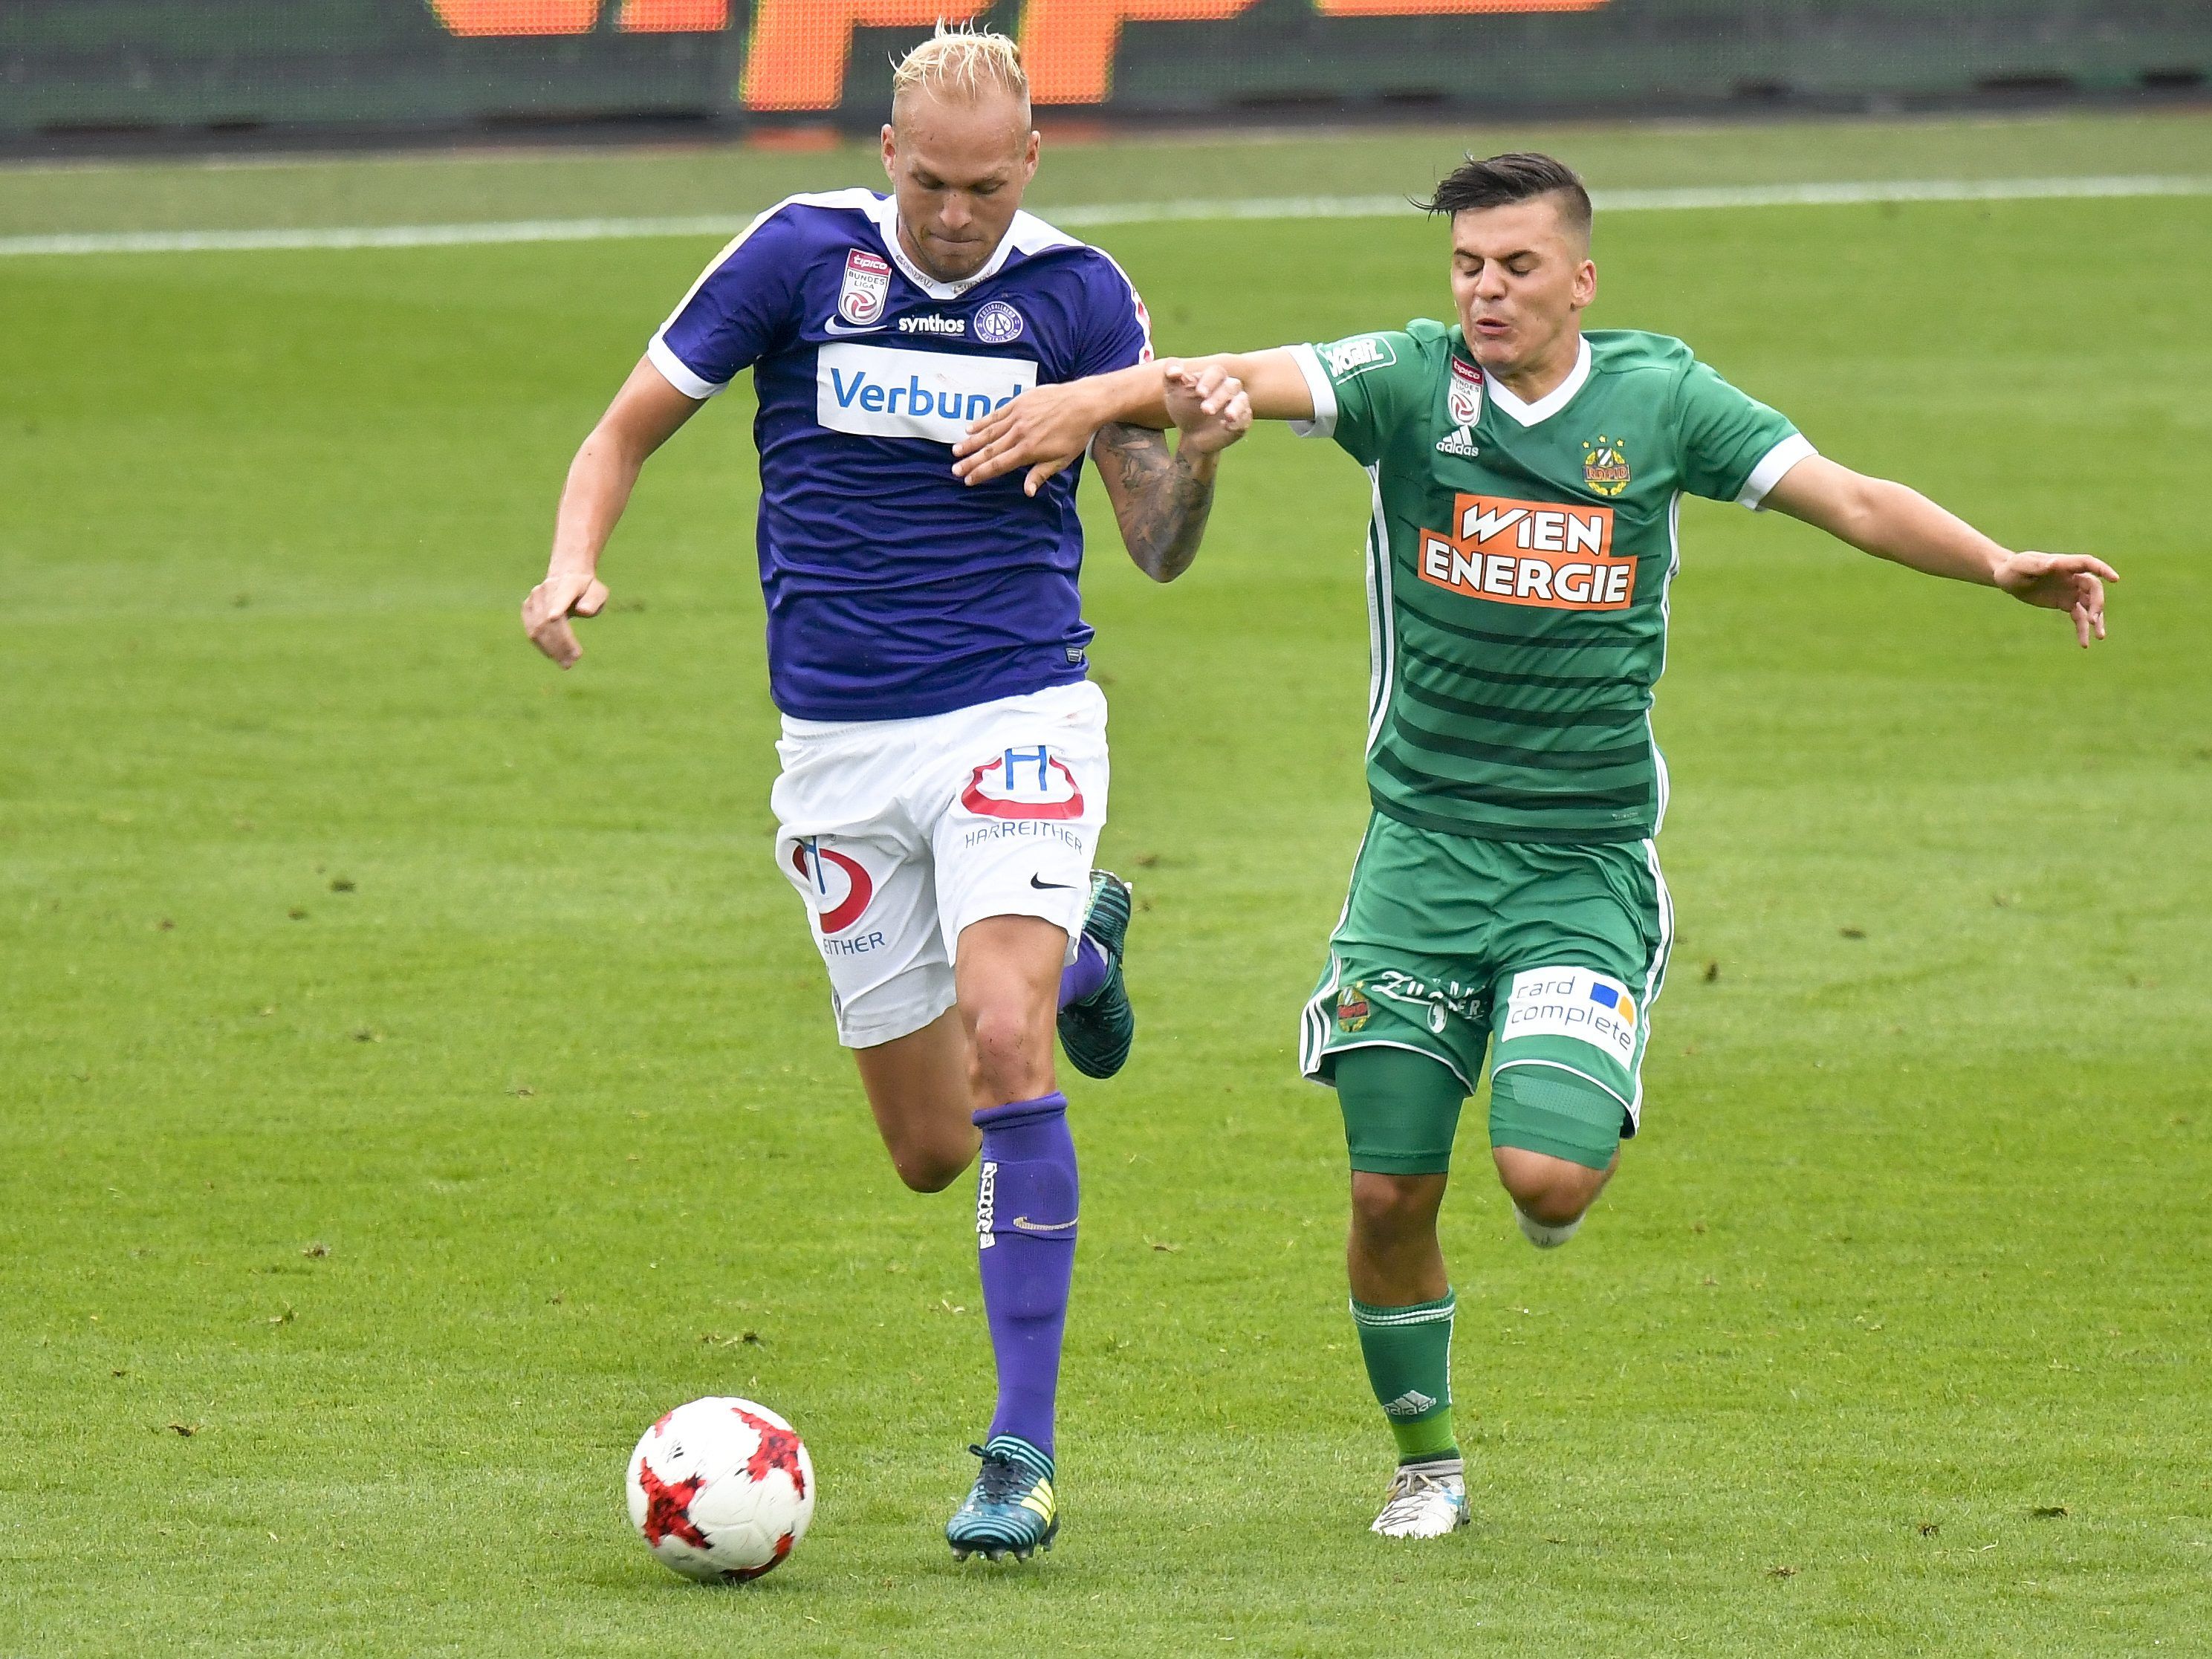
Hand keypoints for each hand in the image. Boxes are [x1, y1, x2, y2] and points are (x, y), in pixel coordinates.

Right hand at [522, 568, 609, 667]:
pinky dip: (542, 645)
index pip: (561, 595)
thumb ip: (594, 601)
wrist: (567, 575)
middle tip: (572, 662)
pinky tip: (553, 655)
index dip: (557, 606)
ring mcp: (535, 598)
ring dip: (551, 648)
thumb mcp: (598, 592)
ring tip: (566, 664)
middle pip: (549, 619)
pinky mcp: (527, 607)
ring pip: (538, 627)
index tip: (554, 617)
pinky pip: (532, 630)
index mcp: (568, 583)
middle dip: (560, 642)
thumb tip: (584, 611)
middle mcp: (547, 589)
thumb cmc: (587, 589)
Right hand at [953, 378, 1117, 496]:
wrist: (1084, 403)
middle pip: (989, 450)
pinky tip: (970, 428)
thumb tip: (1026, 492)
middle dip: (970, 461)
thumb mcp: (1062, 460)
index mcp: (1028, 450)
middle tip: (955, 469)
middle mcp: (1018, 434)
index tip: (968, 480)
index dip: (981, 473)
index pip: (999, 465)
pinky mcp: (1019, 402)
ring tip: (956, 450)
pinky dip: (982, 422)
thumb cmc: (1075, 434)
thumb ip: (1040, 474)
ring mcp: (1017, 416)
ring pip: (988, 432)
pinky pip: (996, 414)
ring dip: (971, 442)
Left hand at [1165, 362, 1250, 456]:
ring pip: (1242, 400)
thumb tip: (1174, 372)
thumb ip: (1170, 375)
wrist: (1191, 434)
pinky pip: (1245, 419)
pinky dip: (1238, 422)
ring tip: (1228, 416)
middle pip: (1230, 386)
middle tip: (1205, 410)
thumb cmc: (1184, 406)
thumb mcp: (1172, 391)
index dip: (1209, 381)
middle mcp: (1228, 388)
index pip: (1216, 372)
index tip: (1199, 393)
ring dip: (1235, 408)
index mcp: (1213, 377)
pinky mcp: (1242, 422)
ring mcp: (1237, 404)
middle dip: (1218, 398)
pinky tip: (1227, 426)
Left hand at [1993, 550, 2118, 646]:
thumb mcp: (2022, 566)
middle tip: (2093, 620)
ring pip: (2090, 604)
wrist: (2008, 579)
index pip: (2088, 564)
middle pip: (2094, 588)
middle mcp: (2072, 577)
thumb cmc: (2014, 568)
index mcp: (2064, 564)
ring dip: (2097, 619)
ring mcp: (2071, 591)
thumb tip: (2054, 563)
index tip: (2115, 579)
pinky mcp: (2065, 603)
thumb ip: (2038, 565)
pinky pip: (2079, 616)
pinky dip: (2082, 629)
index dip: (2103, 569)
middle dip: (2097, 603)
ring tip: (2099, 636)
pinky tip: (2085, 644)